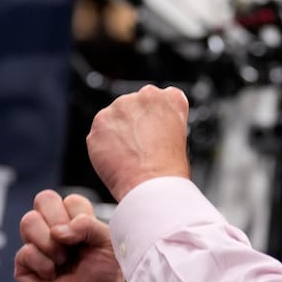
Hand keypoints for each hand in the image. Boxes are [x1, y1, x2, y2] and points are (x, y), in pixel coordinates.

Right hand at [14, 190, 124, 281]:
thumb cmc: (104, 278)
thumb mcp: (109, 246)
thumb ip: (89, 226)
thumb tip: (58, 230)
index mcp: (77, 222)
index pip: (70, 200)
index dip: (78, 217)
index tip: (88, 239)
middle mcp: (56, 229)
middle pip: (43, 199)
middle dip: (58, 222)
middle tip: (70, 245)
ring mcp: (38, 245)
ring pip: (28, 221)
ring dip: (49, 244)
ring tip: (62, 261)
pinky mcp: (24, 264)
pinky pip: (25, 251)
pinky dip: (43, 265)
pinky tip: (52, 276)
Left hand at [87, 84, 190, 201]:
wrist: (151, 185)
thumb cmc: (169, 168)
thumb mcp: (182, 137)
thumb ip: (167, 122)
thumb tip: (155, 127)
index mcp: (170, 98)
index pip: (160, 99)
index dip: (156, 118)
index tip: (155, 130)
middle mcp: (143, 97)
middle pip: (134, 106)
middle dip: (134, 123)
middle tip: (141, 146)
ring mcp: (118, 109)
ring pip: (115, 118)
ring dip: (118, 133)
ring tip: (130, 156)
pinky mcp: (99, 123)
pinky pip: (99, 133)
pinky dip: (104, 145)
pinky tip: (117, 159)